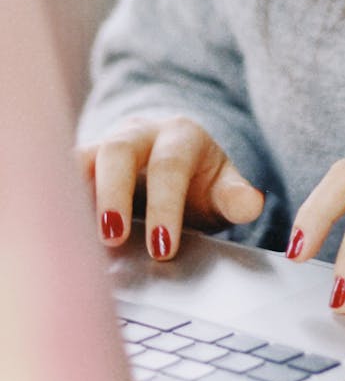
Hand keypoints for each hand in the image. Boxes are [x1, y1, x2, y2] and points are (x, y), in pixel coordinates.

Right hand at [77, 115, 264, 259]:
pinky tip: (57, 229)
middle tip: (112, 238)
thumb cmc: (199, 177)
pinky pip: (64, 172)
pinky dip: (59, 196)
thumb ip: (235, 195)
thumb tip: (251, 205)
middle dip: (113, 193)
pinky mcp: (83, 161)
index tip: (163, 248)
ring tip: (72, 235)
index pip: (170, 167)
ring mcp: (106, 143)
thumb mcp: (224, 184)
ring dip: (76, 193)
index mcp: (181, 136)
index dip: (165, 207)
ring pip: (82, 156)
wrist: (175, 153)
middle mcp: (139, 132)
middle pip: (118, 151)